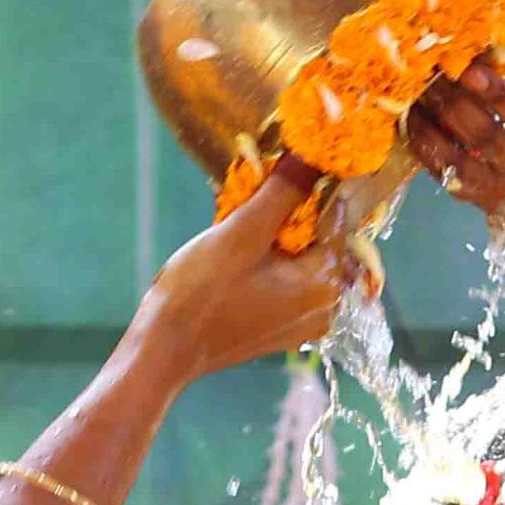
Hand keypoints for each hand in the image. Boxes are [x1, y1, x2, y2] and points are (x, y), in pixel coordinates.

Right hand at [130, 159, 352, 385]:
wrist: (167, 348)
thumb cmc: (201, 291)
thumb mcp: (241, 233)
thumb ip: (283, 193)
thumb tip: (311, 156)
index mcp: (325, 283)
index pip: (337, 220)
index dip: (312, 190)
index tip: (284, 174)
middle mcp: (326, 307)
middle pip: (321, 241)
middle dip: (293, 216)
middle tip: (255, 202)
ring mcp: (306, 323)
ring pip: (304, 260)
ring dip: (280, 238)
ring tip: (244, 227)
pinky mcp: (285, 330)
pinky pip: (292, 283)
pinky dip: (274, 263)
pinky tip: (242, 256)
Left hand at [407, 29, 504, 238]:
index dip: (498, 94)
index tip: (472, 69)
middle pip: (484, 134)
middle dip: (453, 101)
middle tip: (427, 70)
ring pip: (461, 156)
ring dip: (432, 125)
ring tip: (413, 93)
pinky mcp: (485, 198)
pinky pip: (448, 175)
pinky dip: (427, 150)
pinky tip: (411, 124)